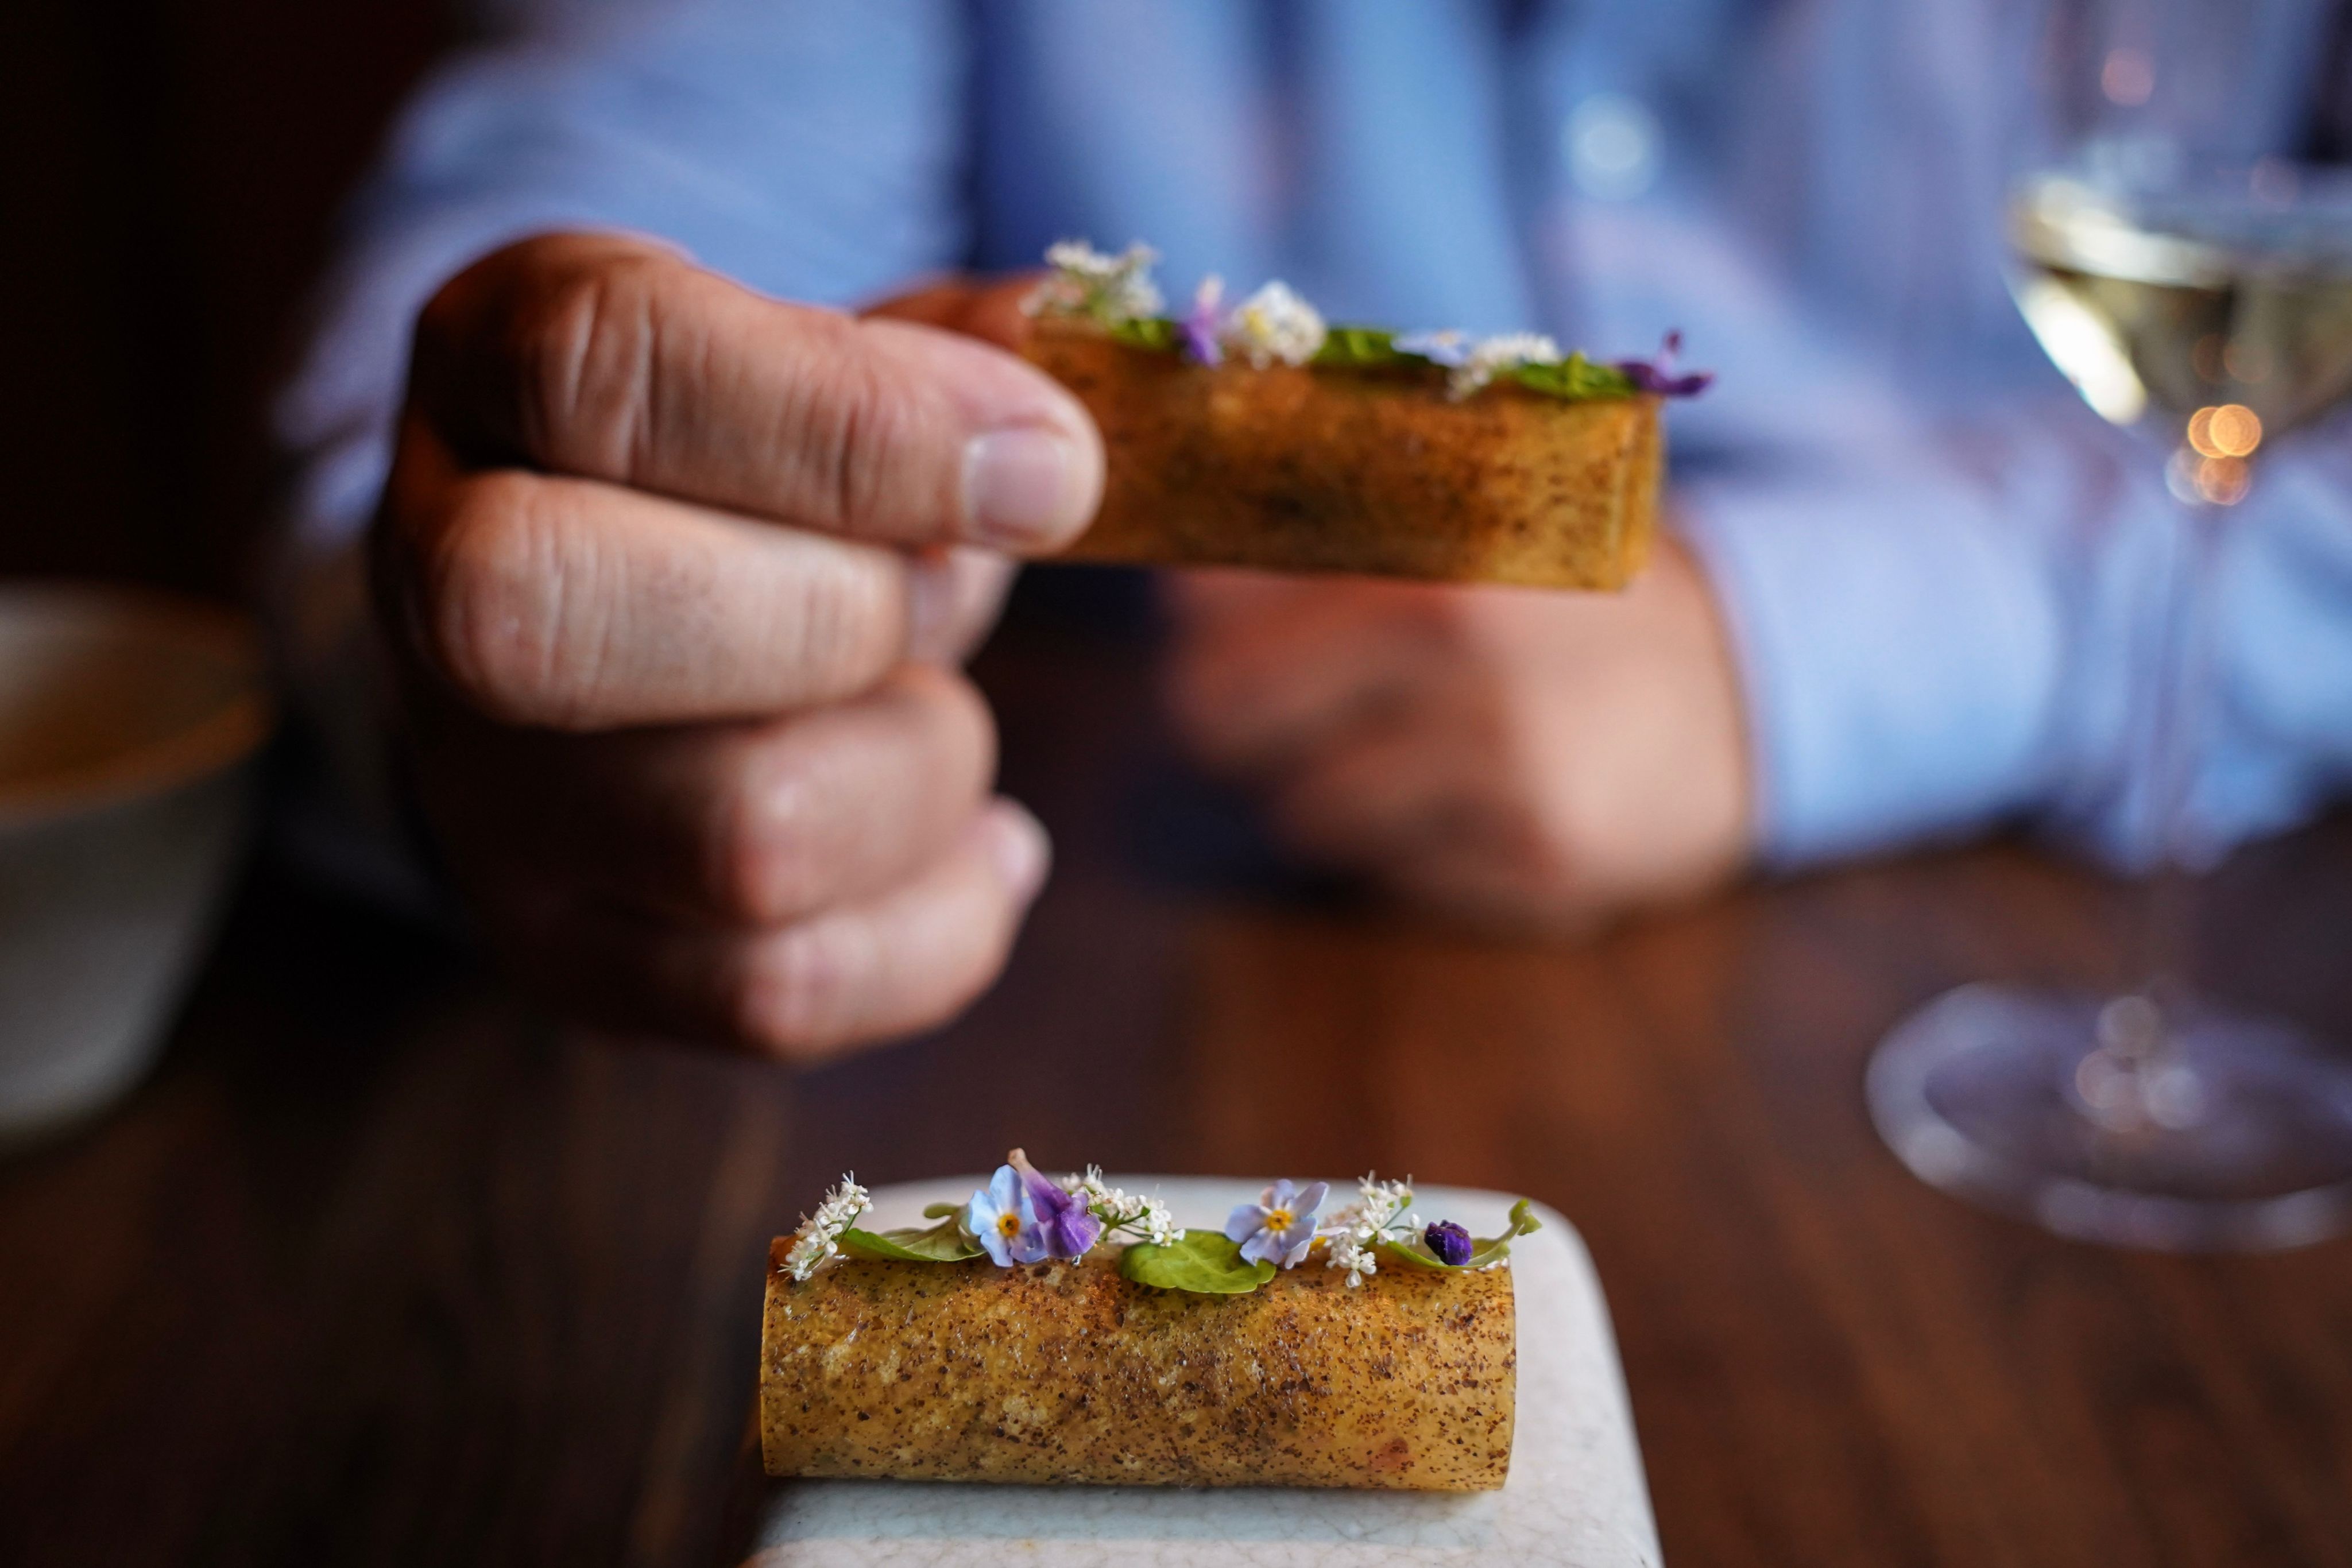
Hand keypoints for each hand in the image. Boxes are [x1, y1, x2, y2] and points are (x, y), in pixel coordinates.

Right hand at [372, 234, 1101, 1059]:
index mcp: (495, 364)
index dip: (857, 426)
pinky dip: (943, 923)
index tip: (1050, 465)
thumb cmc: (752, 461)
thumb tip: (1068, 375)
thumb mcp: (825, 344)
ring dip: (921, 769)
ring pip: (739, 839)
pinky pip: (778, 995)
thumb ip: (952, 344)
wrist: (608, 612)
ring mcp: (486, 797)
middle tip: (937, 590)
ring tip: (934, 709)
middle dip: (849, 615)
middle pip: (578, 623)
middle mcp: (437, 583)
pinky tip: (983, 844)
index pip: (606, 371)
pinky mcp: (568, 952)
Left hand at [1163, 538, 1751, 930]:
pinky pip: (1392, 876)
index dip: (1204, 622)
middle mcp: (1458, 625)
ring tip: (1431, 746)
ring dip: (1338, 790)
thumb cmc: (1563, 598)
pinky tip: (1491, 800)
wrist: (1752, 687)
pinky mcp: (1538, 853)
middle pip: (1218, 713)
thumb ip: (1313, 513)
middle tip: (1310, 704)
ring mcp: (1501, 748)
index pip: (1208, 594)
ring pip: (1300, 809)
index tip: (1227, 625)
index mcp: (1424, 516)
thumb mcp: (1458, 511)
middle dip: (1246, 718)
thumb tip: (1161, 567)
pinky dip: (1421, 851)